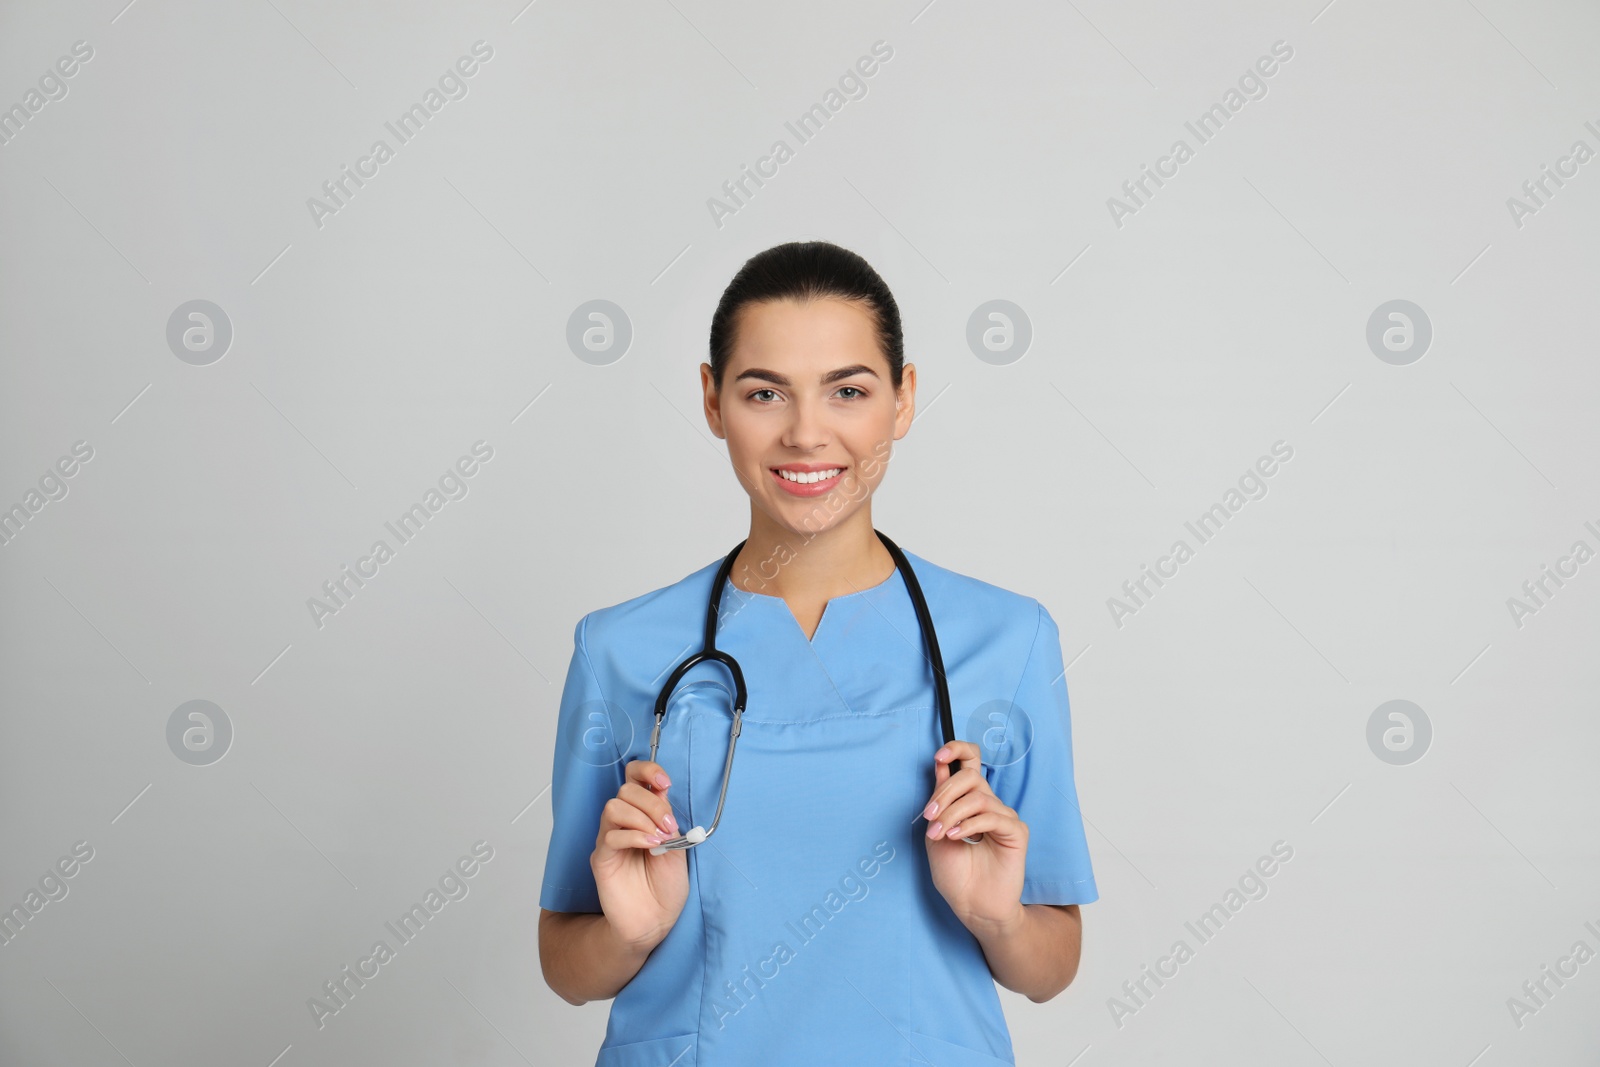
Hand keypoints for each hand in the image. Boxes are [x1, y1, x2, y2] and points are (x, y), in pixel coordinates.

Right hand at [590, 759, 689, 952]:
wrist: (656, 921)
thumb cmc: (667, 887)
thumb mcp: (678, 846)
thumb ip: (668, 819)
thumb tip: (663, 793)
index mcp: (644, 815)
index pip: (634, 778)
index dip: (647, 771)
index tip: (664, 782)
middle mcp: (624, 823)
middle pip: (625, 790)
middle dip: (651, 802)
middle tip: (668, 825)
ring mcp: (610, 840)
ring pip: (613, 807)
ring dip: (641, 818)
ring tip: (658, 838)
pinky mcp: (603, 859)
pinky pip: (610, 836)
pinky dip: (633, 836)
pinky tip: (650, 846)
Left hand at [921, 740, 1027, 932]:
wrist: (971, 906)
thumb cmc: (955, 874)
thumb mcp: (935, 832)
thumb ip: (939, 800)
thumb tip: (940, 764)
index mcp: (969, 801)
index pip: (970, 762)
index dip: (957, 750)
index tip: (938, 756)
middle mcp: (988, 804)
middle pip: (971, 775)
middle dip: (945, 791)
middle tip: (929, 816)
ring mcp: (1003, 817)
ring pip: (978, 796)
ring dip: (952, 812)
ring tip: (939, 833)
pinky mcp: (1016, 832)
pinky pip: (993, 816)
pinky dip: (969, 824)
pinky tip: (955, 836)